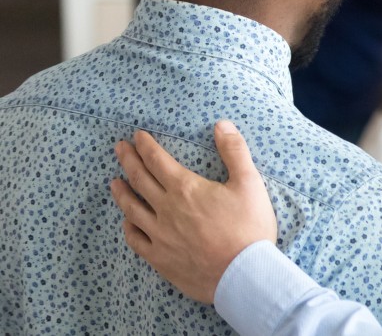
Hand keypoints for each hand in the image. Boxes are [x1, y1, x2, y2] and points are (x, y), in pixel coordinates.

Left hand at [110, 120, 277, 303]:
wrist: (243, 274)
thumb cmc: (249, 228)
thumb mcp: (250, 183)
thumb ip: (235, 151)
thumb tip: (222, 125)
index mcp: (185, 188)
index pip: (158, 161)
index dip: (146, 146)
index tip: (137, 135)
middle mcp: (166, 209)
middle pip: (139, 180)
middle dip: (128, 160)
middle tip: (119, 148)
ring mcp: (160, 236)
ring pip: (131, 209)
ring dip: (121, 193)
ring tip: (114, 182)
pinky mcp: (160, 258)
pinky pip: (135, 240)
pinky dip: (128, 228)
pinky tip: (126, 222)